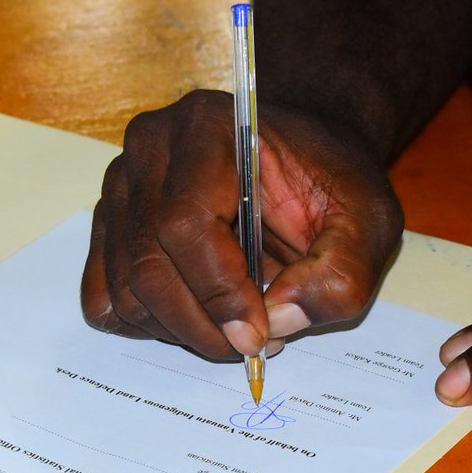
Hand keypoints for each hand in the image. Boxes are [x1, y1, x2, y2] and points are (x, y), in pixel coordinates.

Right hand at [81, 90, 402, 360]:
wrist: (298, 158)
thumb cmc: (329, 181)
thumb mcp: (369, 221)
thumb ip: (342, 273)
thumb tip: (281, 320)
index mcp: (208, 126)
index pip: (185, 222)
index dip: (218, 292)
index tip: (259, 335)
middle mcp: (149, 149)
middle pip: (148, 263)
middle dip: (201, 325)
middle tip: (253, 345)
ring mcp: (119, 188)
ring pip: (124, 289)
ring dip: (179, 330)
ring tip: (235, 326)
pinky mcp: (109, 227)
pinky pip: (102, 297)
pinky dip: (145, 326)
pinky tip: (192, 316)